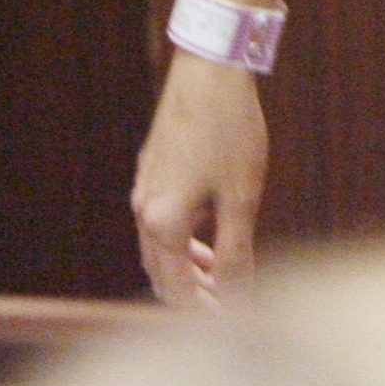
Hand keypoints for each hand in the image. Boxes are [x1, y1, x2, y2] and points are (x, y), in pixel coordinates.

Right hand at [134, 52, 268, 306]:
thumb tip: (238, 300)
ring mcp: (145, 186)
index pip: (175, 290)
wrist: (210, 67)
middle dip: (193, 295)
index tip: (237, 318)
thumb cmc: (229, 129)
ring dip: (189, 266)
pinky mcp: (153, 167)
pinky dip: (183, 238)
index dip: (205, 312)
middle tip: (230, 304)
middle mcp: (143, 208)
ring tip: (225, 273)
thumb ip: (236, 253)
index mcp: (161, 222)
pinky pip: (160, 219)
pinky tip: (211, 232)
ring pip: (159, 246)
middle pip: (161, 273)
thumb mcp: (241, 197)